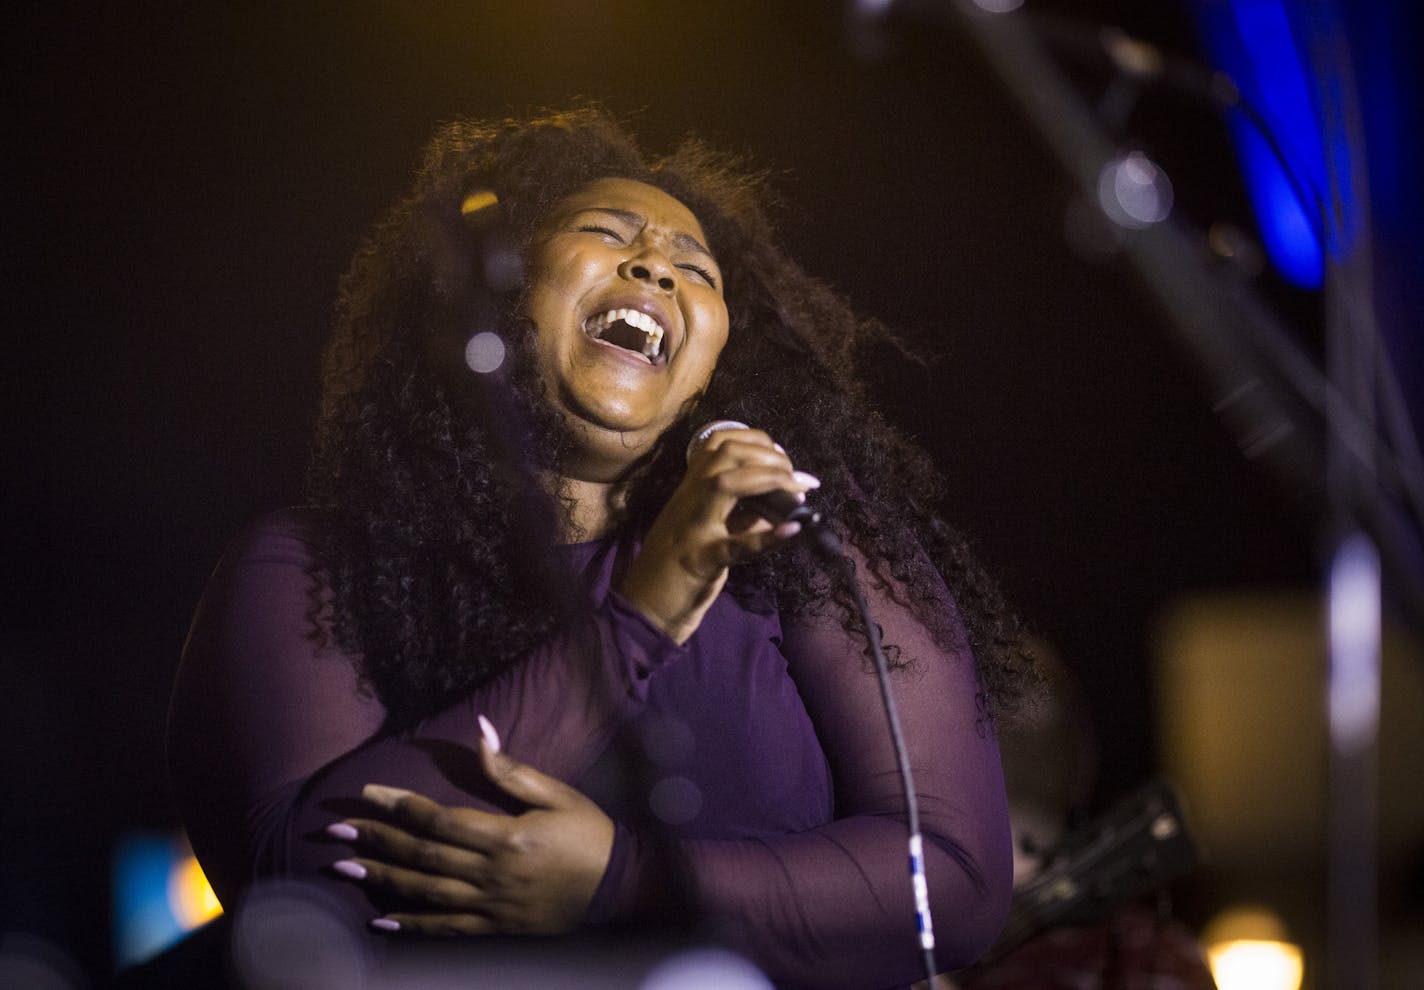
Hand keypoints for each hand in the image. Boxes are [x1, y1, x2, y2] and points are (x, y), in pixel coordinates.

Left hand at [326, 718, 613, 934]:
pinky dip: (413, 926)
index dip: (399, 805)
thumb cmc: (588, 834)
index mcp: (506, 836)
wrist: (619, 887)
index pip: (439, 819)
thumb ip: (512, 770)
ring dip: (381, 880)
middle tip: (334, 832)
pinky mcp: (496, 927)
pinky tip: (381, 922)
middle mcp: (492, 873)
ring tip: (343, 869)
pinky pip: (447, 929)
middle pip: (422, 855)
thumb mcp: (558, 794)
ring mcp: (491, 905)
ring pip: (426, 892)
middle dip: (375, 841)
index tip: (367, 792)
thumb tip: (480, 731)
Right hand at [618, 425, 819, 642]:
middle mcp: (689, 501)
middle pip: (727, 453)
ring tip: (798, 494)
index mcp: (691, 490)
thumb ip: (743, 512)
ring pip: (725, 484)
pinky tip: (794, 530)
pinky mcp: (701, 561)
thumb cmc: (677, 569)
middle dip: (769, 455)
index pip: (721, 443)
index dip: (758, 442)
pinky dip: (768, 537)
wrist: (644, 608)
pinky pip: (736, 545)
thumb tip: (782, 497)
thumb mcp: (709, 529)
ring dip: (769, 480)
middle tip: (797, 478)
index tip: (783, 460)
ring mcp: (693, 529)